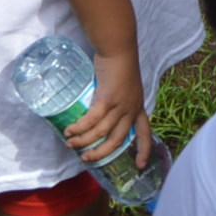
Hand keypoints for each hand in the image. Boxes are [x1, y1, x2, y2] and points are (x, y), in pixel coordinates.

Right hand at [70, 47, 147, 167]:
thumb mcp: (125, 89)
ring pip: (101, 133)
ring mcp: (119, 105)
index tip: (139, 166)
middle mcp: (131, 109)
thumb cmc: (120, 66)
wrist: (119, 50)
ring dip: (84, 141)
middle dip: (100, 153)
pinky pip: (91, 121)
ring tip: (71, 144)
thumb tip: (99, 117)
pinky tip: (70, 131)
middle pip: (117, 140)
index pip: (145, 132)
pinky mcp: (107, 99)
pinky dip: (79, 128)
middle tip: (86, 158)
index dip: (143, 150)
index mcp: (138, 107)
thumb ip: (116, 104)